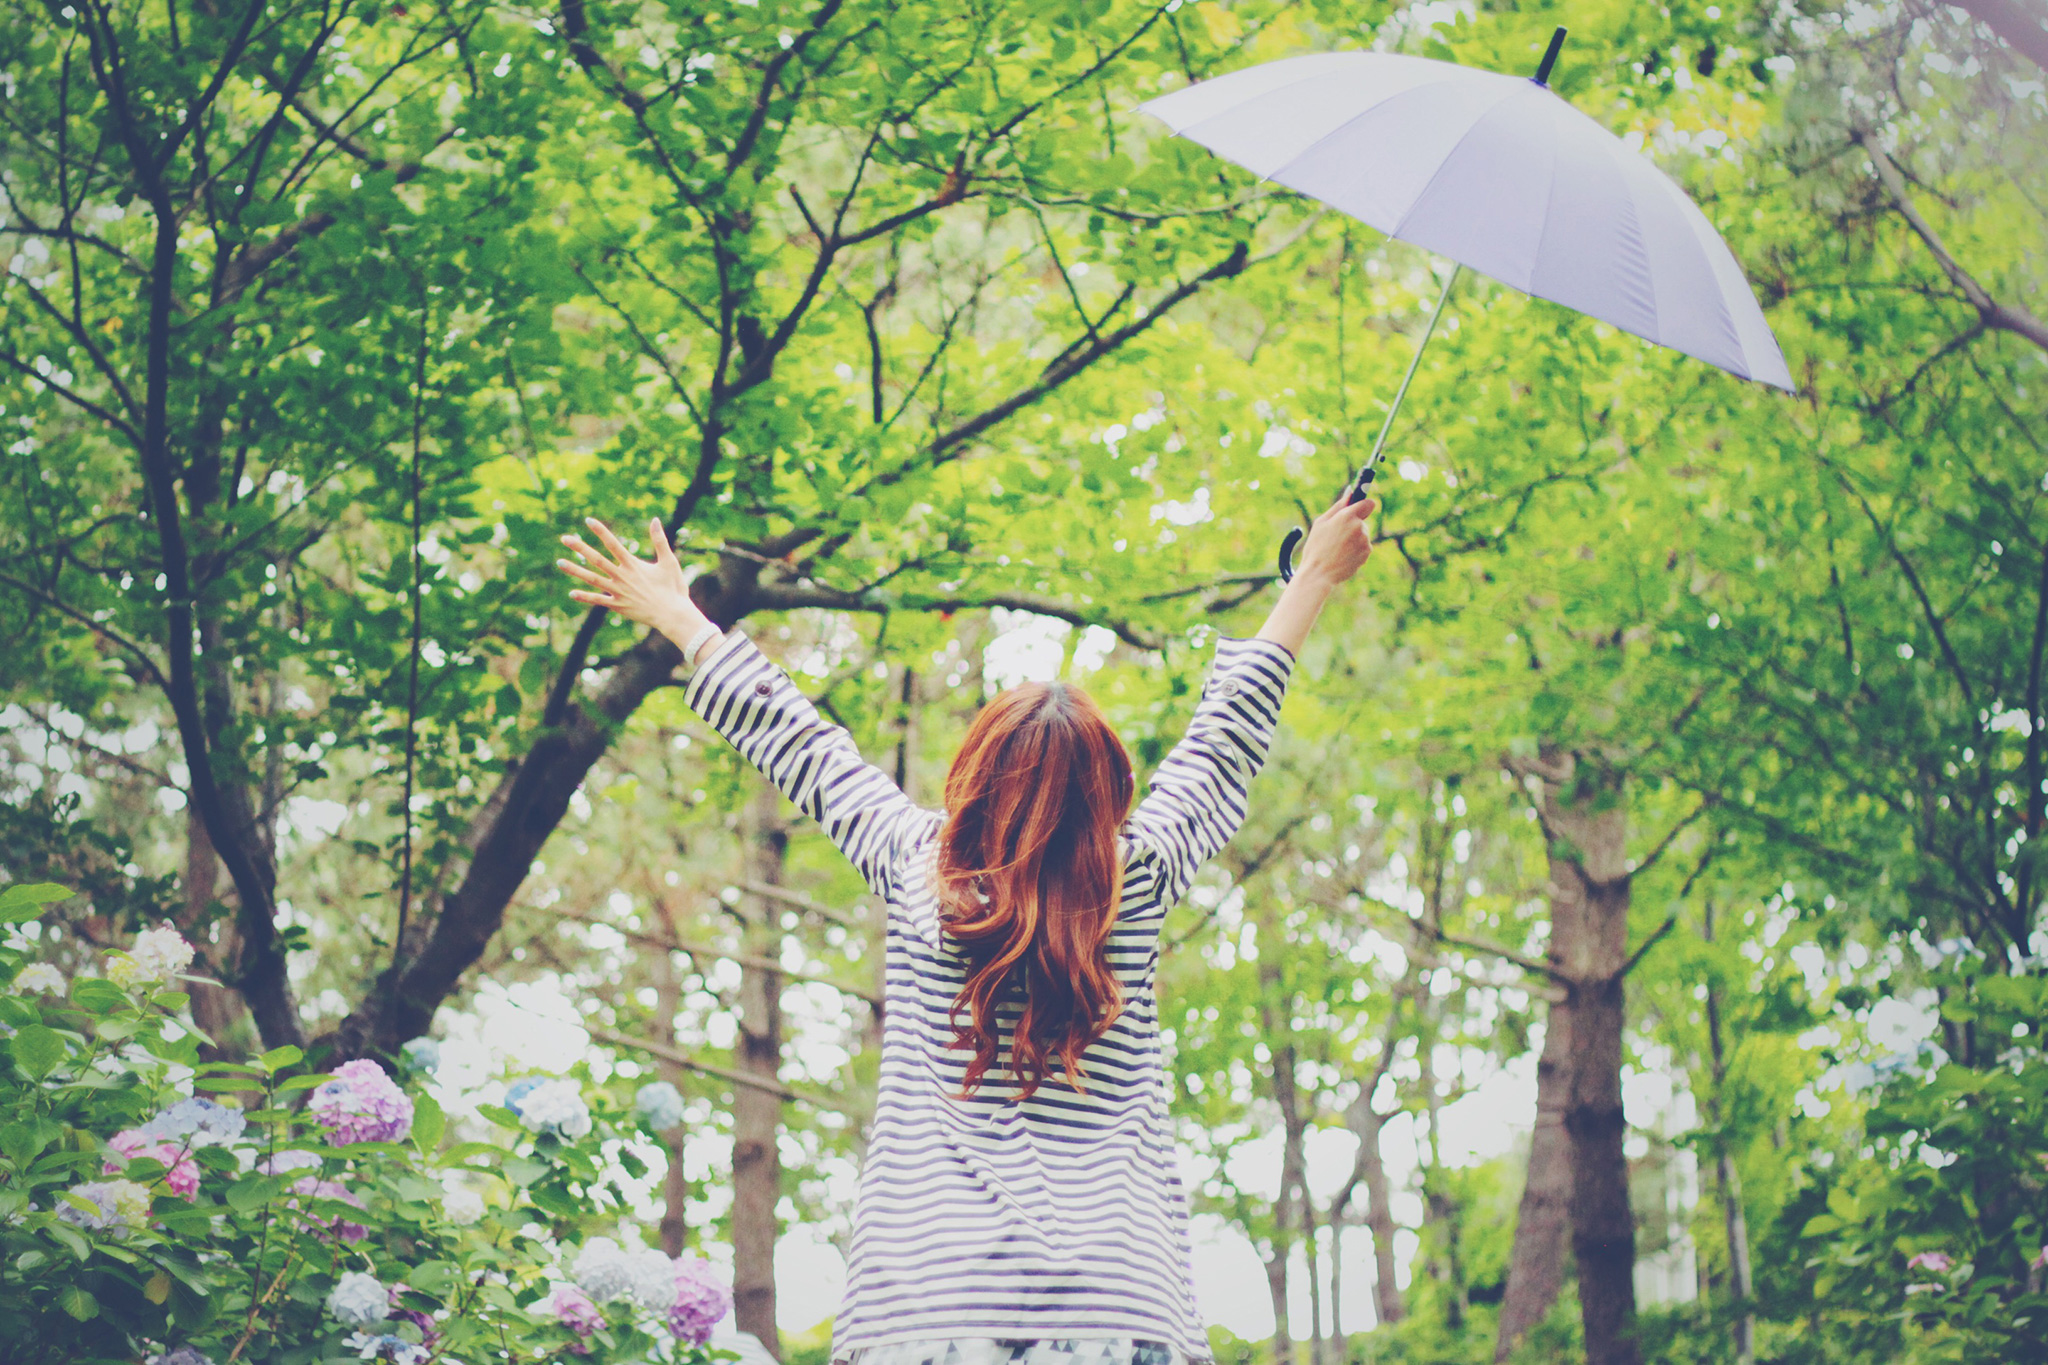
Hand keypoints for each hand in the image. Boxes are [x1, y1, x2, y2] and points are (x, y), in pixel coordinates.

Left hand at [557, 516, 708, 644]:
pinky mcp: (618, 605)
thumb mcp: (669, 561)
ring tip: (559, 562)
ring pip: (592, 579)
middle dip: (580, 548)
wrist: (672, 615)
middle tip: (564, 538)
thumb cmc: (673, 588)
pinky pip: (598, 600)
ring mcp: (618, 592)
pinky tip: (571, 593)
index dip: (601, 531)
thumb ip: (660, 540)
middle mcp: (622, 577)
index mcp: (633, 565)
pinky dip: (585, 597)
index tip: (588, 520)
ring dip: (575, 570)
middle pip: (597, 560)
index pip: (613, 544)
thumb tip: (655, 520)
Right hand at [1292, 493, 1379, 587]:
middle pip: (1362, 521)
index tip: (1360, 508)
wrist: (1319, 574)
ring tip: (1337, 548)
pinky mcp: (1367, 552)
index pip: (1368, 503)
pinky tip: (1343, 556)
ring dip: (1354, 538)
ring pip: (1363, 534)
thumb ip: (1338, 506)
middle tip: (1336, 536)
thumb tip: (1351, 492)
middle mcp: (1359, 526)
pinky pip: (1364, 546)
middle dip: (1353, 525)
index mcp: (1347, 515)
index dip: (1364, 505)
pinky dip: (1356, 549)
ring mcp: (1365, 540)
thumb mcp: (1321, 523)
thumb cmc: (1316, 547)